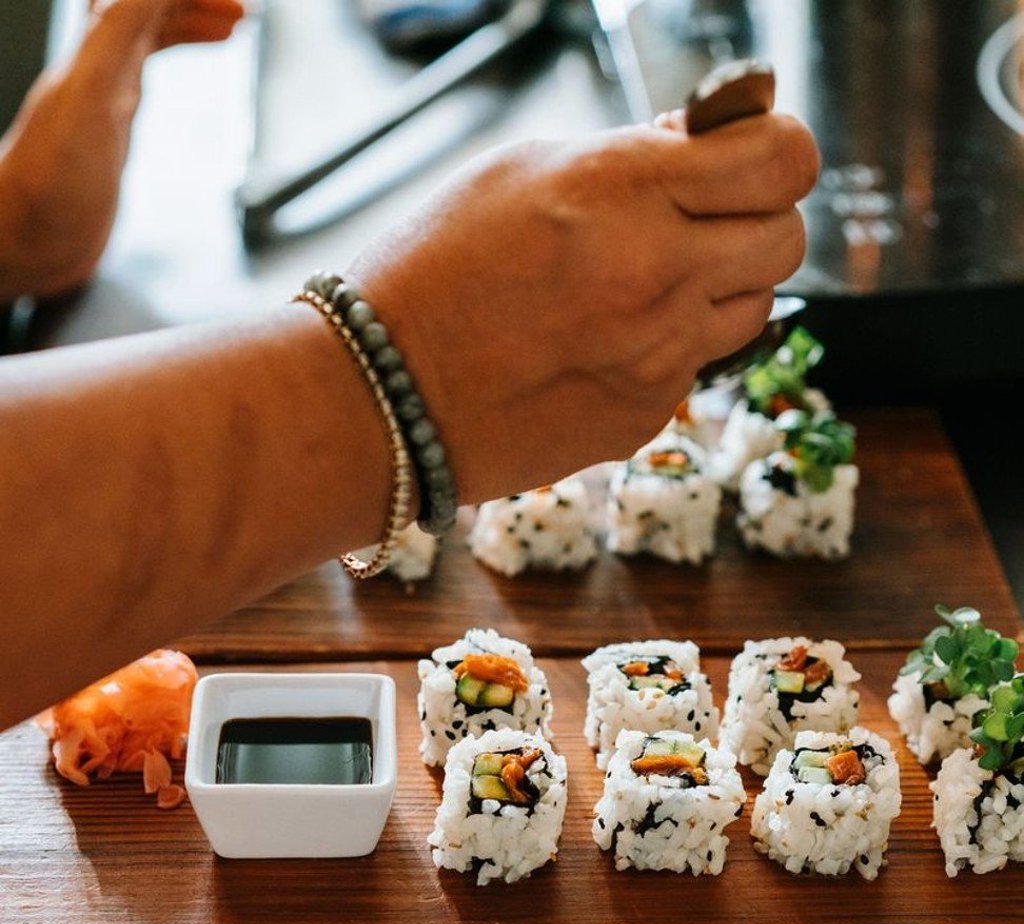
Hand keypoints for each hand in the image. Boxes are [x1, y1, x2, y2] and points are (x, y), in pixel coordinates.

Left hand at [0, 0, 243, 301]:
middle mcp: (98, 67)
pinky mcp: (111, 134)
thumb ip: (120, 30)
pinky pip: (148, 77)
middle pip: (150, 8)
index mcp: (95, 51)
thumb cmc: (46, 182)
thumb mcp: (92, 95)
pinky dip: (176, 66)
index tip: (228, 0)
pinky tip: (191, 82)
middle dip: (196, 3)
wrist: (22, 241)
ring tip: (232, 31)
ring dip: (190, 26)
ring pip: (151, 38)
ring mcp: (105, 99)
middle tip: (241, 10)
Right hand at [351, 114, 817, 501]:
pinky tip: (605, 340)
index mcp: (627, 189)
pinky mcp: (646, 413)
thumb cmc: (435, 269)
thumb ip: (629, 155)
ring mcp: (659, 353)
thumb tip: (701, 145)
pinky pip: (697, 364)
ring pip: (757, 306)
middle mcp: (658, 272)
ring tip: (650, 282)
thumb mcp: (523, 170)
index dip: (777, 150)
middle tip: (704, 219)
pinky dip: (670, 345)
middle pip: (787, 235)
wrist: (385, 396)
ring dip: (723, 285)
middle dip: (757, 218)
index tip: (746, 154)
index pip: (783, 158)